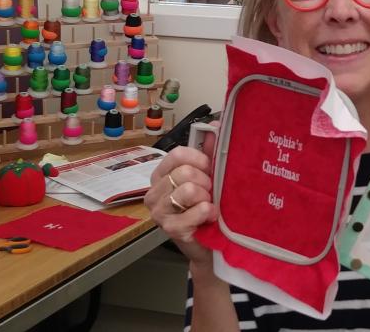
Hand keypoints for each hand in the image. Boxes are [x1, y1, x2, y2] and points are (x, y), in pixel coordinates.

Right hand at [145, 122, 219, 267]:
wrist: (210, 244)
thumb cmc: (206, 208)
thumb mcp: (208, 177)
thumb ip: (209, 152)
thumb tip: (215, 125)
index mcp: (161, 175)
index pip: (178, 154)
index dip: (200, 159)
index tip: (209, 169)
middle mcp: (154, 192)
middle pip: (185, 172)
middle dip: (206, 182)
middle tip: (210, 193)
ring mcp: (159, 212)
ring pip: (189, 189)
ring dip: (207, 197)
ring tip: (208, 205)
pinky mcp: (170, 229)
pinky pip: (196, 210)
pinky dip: (209, 212)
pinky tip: (210, 217)